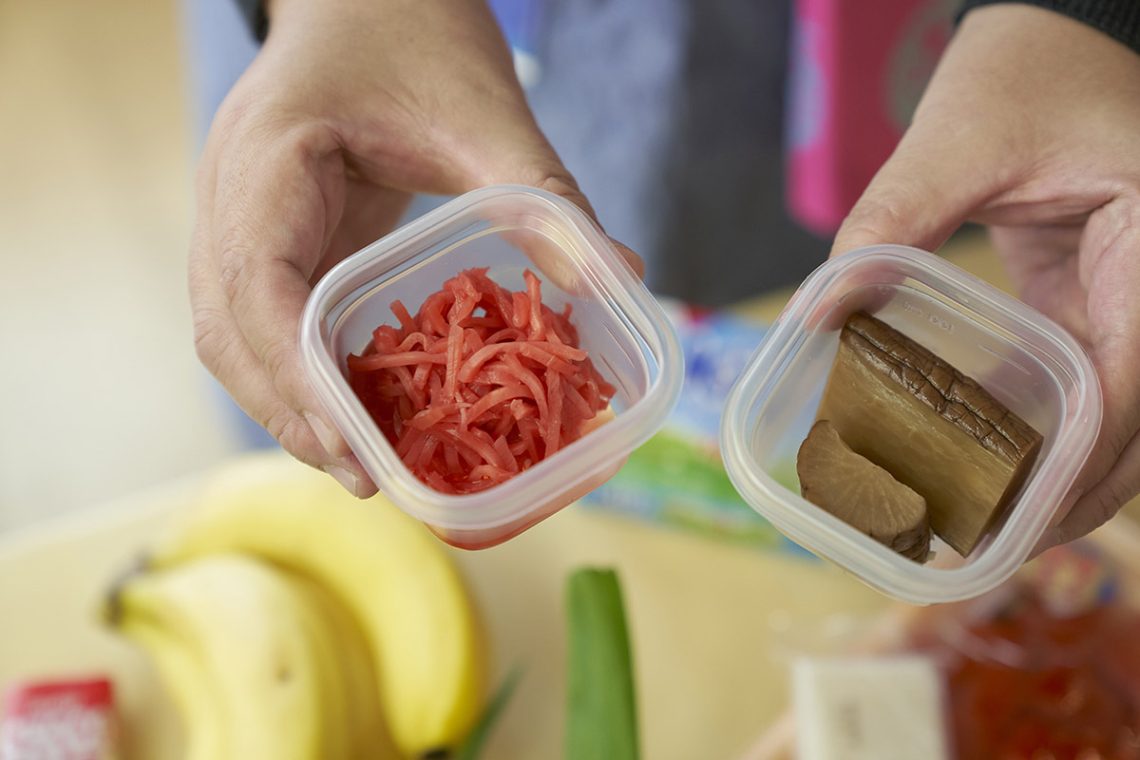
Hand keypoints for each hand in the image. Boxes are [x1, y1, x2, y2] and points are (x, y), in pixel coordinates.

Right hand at [190, 0, 638, 496]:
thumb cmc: (412, 26)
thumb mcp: (485, 109)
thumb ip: (543, 196)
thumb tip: (617, 281)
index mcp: (266, 158)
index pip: (251, 287)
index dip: (295, 379)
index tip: (355, 447)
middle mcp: (232, 196)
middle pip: (227, 332)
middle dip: (290, 412)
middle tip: (367, 477)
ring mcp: (241, 216)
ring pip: (237, 335)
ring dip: (292, 404)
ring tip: (364, 461)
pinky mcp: (273, 232)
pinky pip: (271, 316)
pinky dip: (307, 371)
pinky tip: (363, 406)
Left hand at [832, 5, 1139, 549]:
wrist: (1060, 30)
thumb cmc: (1028, 67)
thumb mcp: (959, 137)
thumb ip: (891, 221)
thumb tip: (819, 314)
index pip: (1138, 379)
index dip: (1083, 461)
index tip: (1017, 517)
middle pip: (1139, 426)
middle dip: (1070, 496)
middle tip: (984, 549)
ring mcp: (1136, 300)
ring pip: (1118, 420)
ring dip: (1059, 480)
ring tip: (980, 529)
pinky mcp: (1100, 303)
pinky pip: (1086, 387)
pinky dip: (1042, 436)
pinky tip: (981, 467)